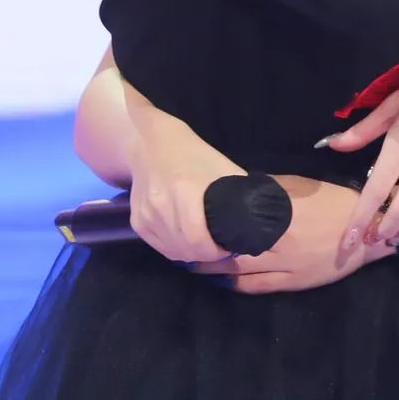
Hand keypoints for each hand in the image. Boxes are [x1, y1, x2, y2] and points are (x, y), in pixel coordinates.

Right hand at [123, 87, 243, 263]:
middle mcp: (162, 205)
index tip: (228, 247)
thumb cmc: (193, 155)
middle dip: (207, 255)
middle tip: (220, 249)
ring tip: (206, 245)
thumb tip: (261, 220)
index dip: (217, 251)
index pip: (199, 240)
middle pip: (187, 249)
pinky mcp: (137, 222)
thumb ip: (239, 195)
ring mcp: (146, 215)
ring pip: (173, 252)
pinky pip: (159, 247)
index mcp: (185, 190)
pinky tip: (187, 241)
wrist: (151, 144)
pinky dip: (175, 249)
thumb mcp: (222, 169)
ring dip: (192, 254)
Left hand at [193, 177, 381, 292]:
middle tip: (179, 248)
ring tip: (192, 265)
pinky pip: (256, 286)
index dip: (205, 226)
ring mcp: (284, 266)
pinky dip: (234, 285)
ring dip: (212, 269)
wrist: (368, 231)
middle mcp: (276, 242)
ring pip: (237, 270)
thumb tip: (235, 191)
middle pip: (228, 249)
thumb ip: (266, 191)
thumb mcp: (298, 187)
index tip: (186, 222)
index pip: (231, 221)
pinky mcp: (292, 282)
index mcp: (276, 214)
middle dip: (201, 250)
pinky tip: (219, 282)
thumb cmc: (332, 202)